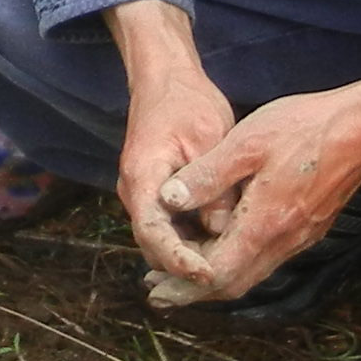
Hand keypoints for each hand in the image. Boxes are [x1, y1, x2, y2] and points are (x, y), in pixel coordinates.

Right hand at [106, 2, 240, 300]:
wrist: (164, 78)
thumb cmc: (188, 102)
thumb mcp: (210, 138)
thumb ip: (215, 186)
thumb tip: (222, 230)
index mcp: (143, 178)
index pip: (154, 233)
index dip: (180, 260)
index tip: (209, 275)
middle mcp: (135, 191)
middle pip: (153, 245)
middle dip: (184, 267)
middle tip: (224, 282)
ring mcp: (142, 193)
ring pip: (160, 239)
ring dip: (187, 257)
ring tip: (225, 272)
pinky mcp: (154, 192)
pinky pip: (167, 227)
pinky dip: (189, 241)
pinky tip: (218, 247)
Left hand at [147, 74, 360, 303]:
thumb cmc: (304, 128)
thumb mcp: (246, 143)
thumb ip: (206, 176)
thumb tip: (167, 200)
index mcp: (264, 224)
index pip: (218, 273)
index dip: (183, 287)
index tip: (154, 291)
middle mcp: (284, 241)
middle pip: (235, 283)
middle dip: (194, 291)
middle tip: (158, 290)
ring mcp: (300, 237)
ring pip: (252, 273)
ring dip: (216, 277)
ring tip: (181, 273)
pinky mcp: (309, 227)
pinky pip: (267, 258)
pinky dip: (238, 262)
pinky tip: (222, 247)